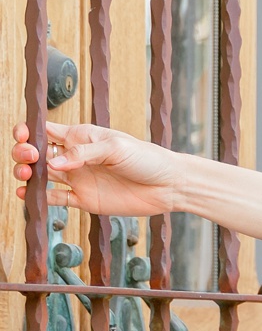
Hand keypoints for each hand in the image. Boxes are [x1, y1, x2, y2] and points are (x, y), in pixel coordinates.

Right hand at [12, 121, 179, 223]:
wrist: (168, 186)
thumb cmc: (146, 159)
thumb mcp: (116, 148)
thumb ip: (84, 154)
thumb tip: (54, 163)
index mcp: (80, 137)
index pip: (46, 130)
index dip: (29, 131)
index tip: (24, 135)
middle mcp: (75, 157)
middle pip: (39, 153)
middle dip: (25, 153)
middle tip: (30, 158)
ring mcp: (78, 179)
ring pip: (43, 176)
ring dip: (28, 175)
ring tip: (24, 176)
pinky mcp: (85, 200)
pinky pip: (57, 199)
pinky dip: (41, 198)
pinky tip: (28, 196)